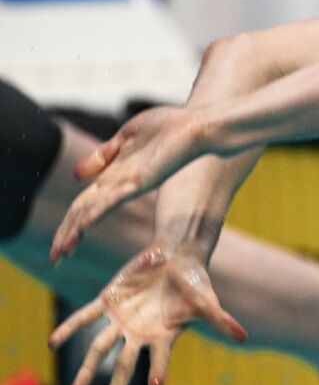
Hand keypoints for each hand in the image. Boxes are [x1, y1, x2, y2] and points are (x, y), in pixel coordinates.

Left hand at [47, 244, 246, 384]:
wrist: (175, 256)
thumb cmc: (194, 281)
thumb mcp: (206, 301)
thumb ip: (219, 320)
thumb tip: (243, 337)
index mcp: (164, 336)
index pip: (160, 359)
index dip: (158, 372)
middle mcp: (140, 333)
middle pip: (124, 366)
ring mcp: (122, 319)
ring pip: (100, 347)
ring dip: (88, 369)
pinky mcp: (108, 301)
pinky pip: (85, 317)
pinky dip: (70, 328)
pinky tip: (54, 341)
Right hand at [50, 106, 207, 260]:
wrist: (197, 124)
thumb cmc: (169, 127)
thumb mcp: (127, 137)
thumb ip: (104, 155)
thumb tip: (77, 175)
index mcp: (115, 175)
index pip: (83, 204)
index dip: (68, 223)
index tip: (57, 246)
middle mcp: (121, 183)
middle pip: (85, 212)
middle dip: (67, 234)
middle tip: (54, 260)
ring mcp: (131, 182)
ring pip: (95, 210)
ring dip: (77, 229)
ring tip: (63, 251)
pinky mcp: (144, 179)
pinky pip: (116, 197)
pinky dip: (99, 209)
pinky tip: (85, 225)